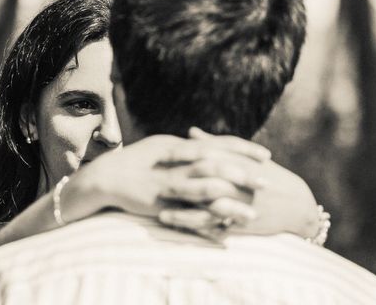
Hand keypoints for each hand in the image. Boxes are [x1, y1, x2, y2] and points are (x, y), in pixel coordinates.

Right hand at [80, 131, 269, 219]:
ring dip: (231, 205)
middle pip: (216, 167)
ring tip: (253, 214)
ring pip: (205, 194)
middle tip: (267, 183)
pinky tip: (225, 235)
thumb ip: (187, 145)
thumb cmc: (137, 159)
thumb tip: (206, 140)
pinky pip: (189, 218)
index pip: (218, 144)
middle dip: (244, 175)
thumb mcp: (163, 145)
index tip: (267, 155)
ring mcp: (169, 186)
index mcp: (180, 146)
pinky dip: (207, 227)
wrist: (108, 177)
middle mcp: (177, 164)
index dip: (244, 149)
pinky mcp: (163, 206)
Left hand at [157, 128, 319, 240]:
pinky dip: (197, 231)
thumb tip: (190, 131)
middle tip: (150, 186)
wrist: (294, 203)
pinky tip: (181, 233)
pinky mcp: (241, 225)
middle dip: (175, 185)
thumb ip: (215, 144)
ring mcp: (239, 206)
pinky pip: (215, 229)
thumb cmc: (265, 173)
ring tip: (160, 215)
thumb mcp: (243, 156)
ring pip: (205, 212)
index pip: (203, 157)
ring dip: (181, 215)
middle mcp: (236, 184)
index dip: (179, 158)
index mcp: (236, 163)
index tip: (157, 157)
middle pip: (201, 184)